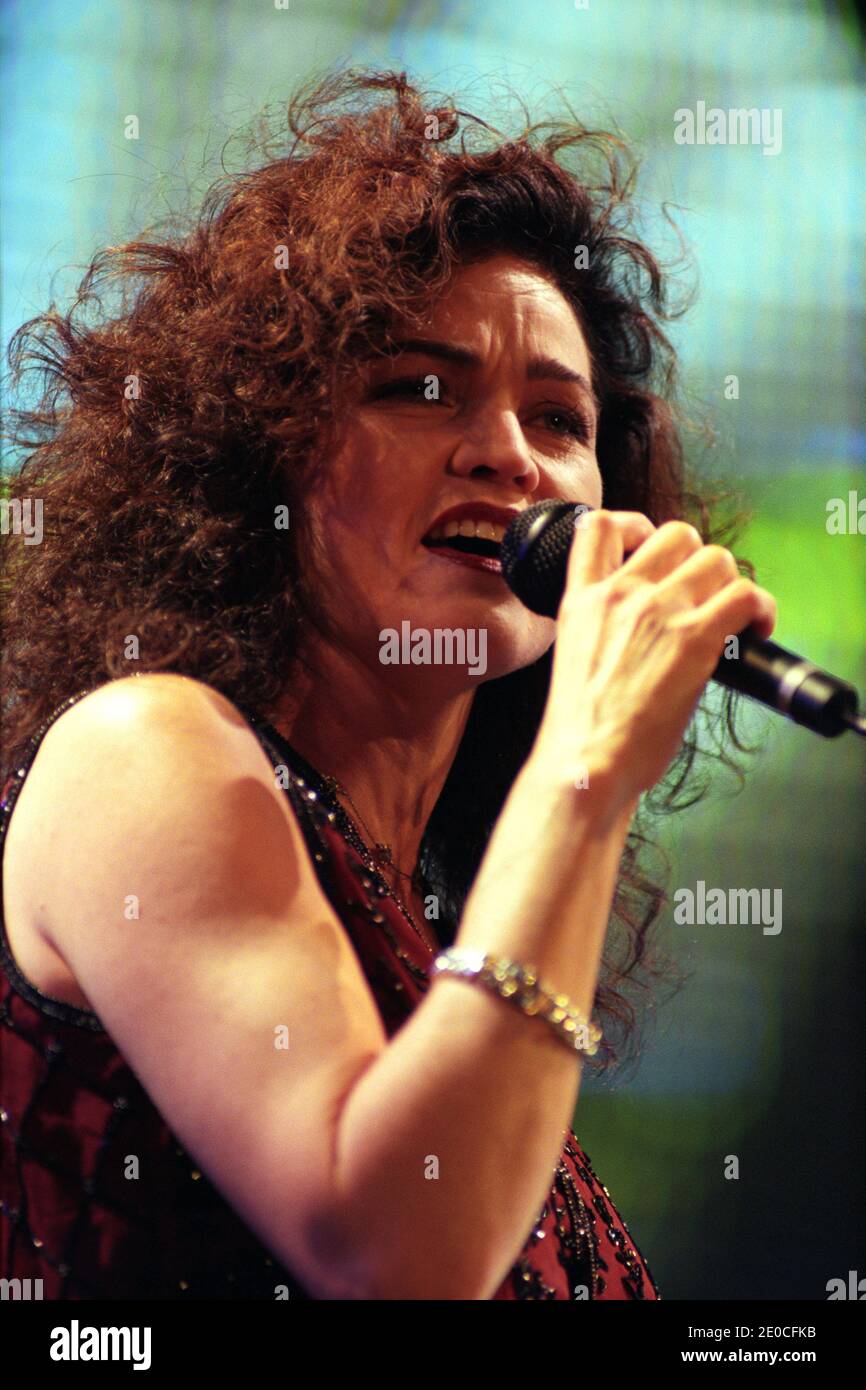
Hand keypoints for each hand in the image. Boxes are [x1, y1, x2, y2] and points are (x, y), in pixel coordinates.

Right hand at [532, 510, 776, 806]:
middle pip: (675, 534)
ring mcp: (657, 612)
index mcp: (581, 600)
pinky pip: (744, 594)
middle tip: (701, 594)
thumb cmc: (581, 729)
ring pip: (715, 558)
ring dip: (730, 583)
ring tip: (731, 614)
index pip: (598, 524)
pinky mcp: (693, 639)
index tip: (649, 547)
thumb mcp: (572, 657)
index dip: (634, 525)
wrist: (585, 763)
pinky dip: (760, 608)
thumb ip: (600, 628)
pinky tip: (756, 629)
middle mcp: (619, 595)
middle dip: (696, 559)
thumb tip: (640, 630)